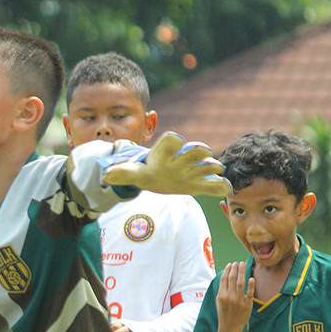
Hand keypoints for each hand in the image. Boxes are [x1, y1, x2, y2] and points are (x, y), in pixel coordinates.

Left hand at [101, 132, 232, 196]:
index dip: (174, 141)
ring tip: (217, 171)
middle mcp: (182, 159)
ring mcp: (192, 172)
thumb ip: (121, 173)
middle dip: (198, 151)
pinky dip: (221, 188)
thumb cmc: (146, 171)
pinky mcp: (199, 184)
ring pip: (206, 166)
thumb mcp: (133, 173)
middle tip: (203, 154)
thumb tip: (105, 176)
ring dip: (212, 167)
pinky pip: (214, 186)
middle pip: (193, 151)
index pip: (172, 141)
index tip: (175, 140)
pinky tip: (225, 190)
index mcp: (166, 154)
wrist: (158, 177)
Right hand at [216, 261, 254, 331]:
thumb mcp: (218, 301)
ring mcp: (238, 301)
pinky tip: (251, 278)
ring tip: (243, 265)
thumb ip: (222, 290)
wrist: (229, 328)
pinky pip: (249, 293)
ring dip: (242, 272)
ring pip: (240, 283)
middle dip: (235, 268)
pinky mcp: (247, 305)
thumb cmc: (224, 313)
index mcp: (221, 295)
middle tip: (237, 262)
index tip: (230, 264)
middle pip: (232, 279)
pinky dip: (250, 285)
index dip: (227, 270)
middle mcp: (229, 297)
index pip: (224, 279)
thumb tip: (225, 277)